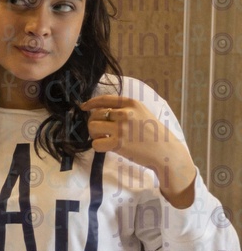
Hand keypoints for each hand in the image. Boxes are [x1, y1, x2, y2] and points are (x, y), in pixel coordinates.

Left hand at [81, 95, 195, 207]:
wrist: (166, 151)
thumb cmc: (153, 134)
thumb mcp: (142, 113)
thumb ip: (125, 109)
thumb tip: (99, 110)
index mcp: (131, 103)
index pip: (104, 99)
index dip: (91, 103)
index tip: (84, 107)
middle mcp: (125, 113)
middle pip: (95, 114)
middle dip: (93, 123)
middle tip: (100, 132)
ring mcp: (121, 128)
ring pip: (92, 127)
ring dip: (94, 135)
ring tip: (104, 139)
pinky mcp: (118, 143)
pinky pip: (95, 143)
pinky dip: (98, 146)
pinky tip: (107, 147)